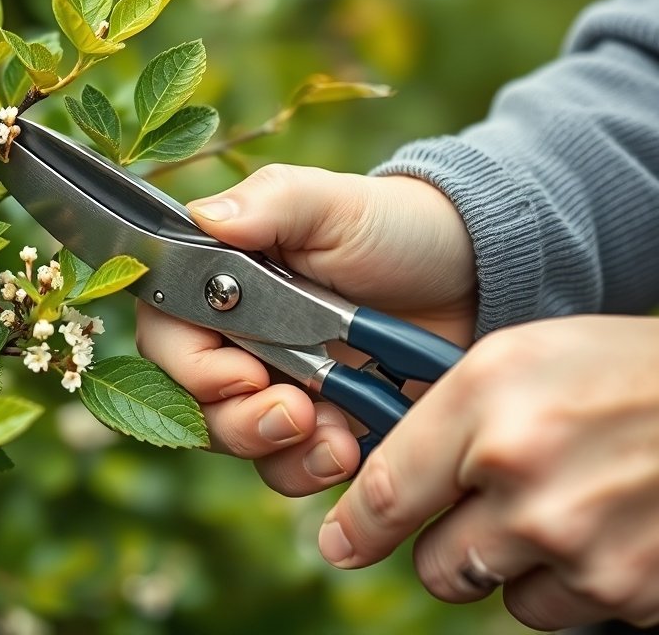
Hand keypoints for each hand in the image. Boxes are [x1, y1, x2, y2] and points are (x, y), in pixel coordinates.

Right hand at [135, 164, 476, 492]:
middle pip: (193, 404)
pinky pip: (290, 467)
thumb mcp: (333, 204)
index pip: (168, 338)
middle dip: (239, 422)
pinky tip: (351, 446)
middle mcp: (236, 340)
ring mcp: (275, 386)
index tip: (246, 375)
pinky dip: (312, 467)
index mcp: (223, 284)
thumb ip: (269, 204)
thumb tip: (205, 217)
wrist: (472, 276)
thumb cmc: (394, 227)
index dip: (192, 369)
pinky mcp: (317, 425)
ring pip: (237, 443)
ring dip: (277, 450)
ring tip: (333, 436)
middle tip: (295, 413)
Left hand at [320, 315, 658, 630]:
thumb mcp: (515, 360)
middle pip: (435, 564)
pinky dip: (564, 581)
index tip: (342, 543)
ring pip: (493, 591)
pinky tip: (596, 529)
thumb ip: (440, 419)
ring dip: (509, 563)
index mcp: (486, 401)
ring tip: (556, 507)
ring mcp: (578, 543)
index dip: (355, 528)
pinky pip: (556, 609)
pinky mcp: (627, 591)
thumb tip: (378, 487)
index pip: (384, 492)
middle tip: (483, 509)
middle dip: (447, 543)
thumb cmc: (615, 372)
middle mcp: (525, 475)